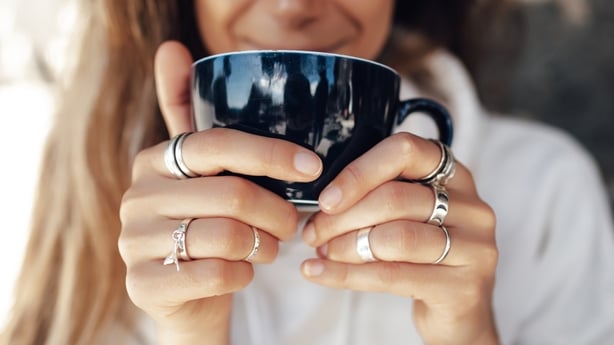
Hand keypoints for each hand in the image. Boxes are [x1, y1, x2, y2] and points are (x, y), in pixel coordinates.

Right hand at [118, 41, 321, 344]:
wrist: (185, 293)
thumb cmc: (206, 222)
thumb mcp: (203, 172)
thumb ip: (193, 116)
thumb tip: (171, 48)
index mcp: (154, 161)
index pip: (217, 145)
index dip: (272, 154)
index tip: (313, 167)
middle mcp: (137, 197)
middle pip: (232, 196)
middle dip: (279, 213)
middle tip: (294, 224)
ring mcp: (134, 243)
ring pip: (227, 237)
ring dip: (265, 245)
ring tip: (270, 247)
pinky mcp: (144, 285)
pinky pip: (217, 275)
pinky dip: (245, 274)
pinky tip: (244, 271)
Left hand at [300, 132, 498, 344]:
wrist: (458, 311)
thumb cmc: (423, 255)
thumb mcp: (409, 216)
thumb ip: (378, 196)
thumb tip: (322, 198)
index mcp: (454, 174)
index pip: (405, 151)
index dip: (359, 172)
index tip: (326, 199)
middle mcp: (471, 206)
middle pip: (394, 198)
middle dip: (342, 217)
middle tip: (313, 232)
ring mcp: (473, 247)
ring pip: (394, 238)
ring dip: (345, 246)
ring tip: (322, 252)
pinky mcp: (462, 286)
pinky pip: (391, 276)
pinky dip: (346, 275)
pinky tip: (319, 272)